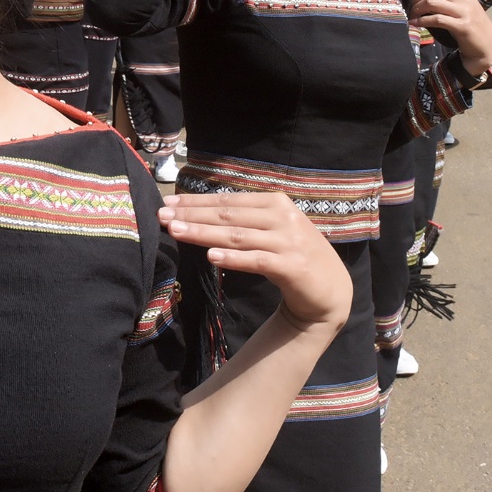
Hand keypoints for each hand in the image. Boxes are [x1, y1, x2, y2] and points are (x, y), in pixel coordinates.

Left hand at [158, 192, 350, 328]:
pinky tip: (211, 257)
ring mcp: (288, 241)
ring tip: (176, 231)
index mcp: (275, 202)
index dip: (196, 202)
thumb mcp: (270, 230)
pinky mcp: (292, 266)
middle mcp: (282, 217)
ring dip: (203, 233)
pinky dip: (233, 258)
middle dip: (192, 215)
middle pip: (228, 216)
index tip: (168, 204)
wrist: (330, 289)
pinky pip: (256, 260)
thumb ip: (243, 221)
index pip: (227, 202)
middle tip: (162, 216)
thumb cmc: (293, 255)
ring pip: (237, 236)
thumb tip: (199, 213)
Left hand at [408, 0, 491, 74]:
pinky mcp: (462, 26)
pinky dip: (422, 21)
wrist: (486, 43)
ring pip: (431, 2)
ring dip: (416, 10)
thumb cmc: (469, 24)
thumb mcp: (460, 7)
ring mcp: (464, 11)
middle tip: (408, 9)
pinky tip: (415, 24)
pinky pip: (437, 19)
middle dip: (414, 0)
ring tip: (410, 16)